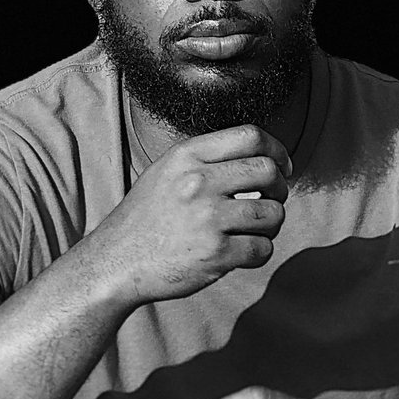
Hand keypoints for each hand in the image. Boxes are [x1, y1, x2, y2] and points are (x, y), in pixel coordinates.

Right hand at [82, 125, 290, 304]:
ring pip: (273, 213)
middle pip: (268, 171)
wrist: (116, 262)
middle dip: (280, 188)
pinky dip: (260, 252)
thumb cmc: (145, 219)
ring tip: (254, 230)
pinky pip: (263, 248)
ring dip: (272, 224)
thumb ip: (206, 160)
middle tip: (272, 201)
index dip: (277, 150)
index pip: (251, 136)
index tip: (282, 167)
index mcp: (187, 156)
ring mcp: (208, 218)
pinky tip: (243, 253)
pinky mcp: (216, 253)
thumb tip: (259, 157)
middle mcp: (198, 182)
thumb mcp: (166, 172)